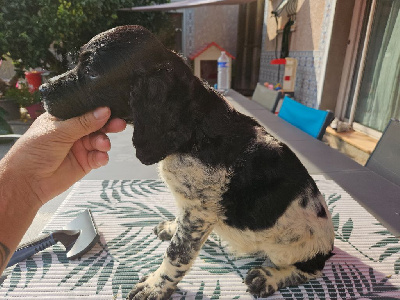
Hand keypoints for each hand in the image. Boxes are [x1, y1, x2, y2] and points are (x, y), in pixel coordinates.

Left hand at [1, 107, 125, 206]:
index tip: (111, 108)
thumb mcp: (58, 131)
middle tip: (119, 124)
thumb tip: (104, 111)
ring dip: (104, 142)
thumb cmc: (34, 152)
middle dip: (108, 124)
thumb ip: (84, 122)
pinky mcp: (85, 162)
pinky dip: (102, 156)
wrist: (28, 182)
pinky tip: (100, 157)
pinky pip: (99, 157)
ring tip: (102, 145)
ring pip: (100, 140)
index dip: (99, 109)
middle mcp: (73, 131)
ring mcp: (80, 147)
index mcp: (63, 118)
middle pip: (97, 124)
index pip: (85, 109)